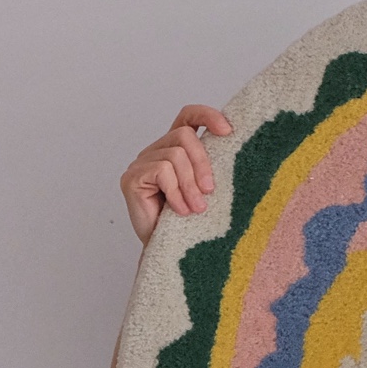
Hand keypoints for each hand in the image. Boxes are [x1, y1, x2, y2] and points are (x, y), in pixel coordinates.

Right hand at [119, 105, 232, 244]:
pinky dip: (176, 193)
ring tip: (197, 208)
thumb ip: (211, 169)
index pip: (188, 116)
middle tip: (210, 191)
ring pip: (174, 156)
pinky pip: (161, 172)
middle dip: (202, 163)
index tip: (228, 131)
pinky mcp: (132, 178)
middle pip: (183, 136)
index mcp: (176, 149)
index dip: (207, 115)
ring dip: (190, 185)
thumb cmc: (191, 223)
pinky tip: (180, 211)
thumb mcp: (207, 190)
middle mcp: (157, 150)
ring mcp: (141, 163)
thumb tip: (235, 148)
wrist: (170, 252)